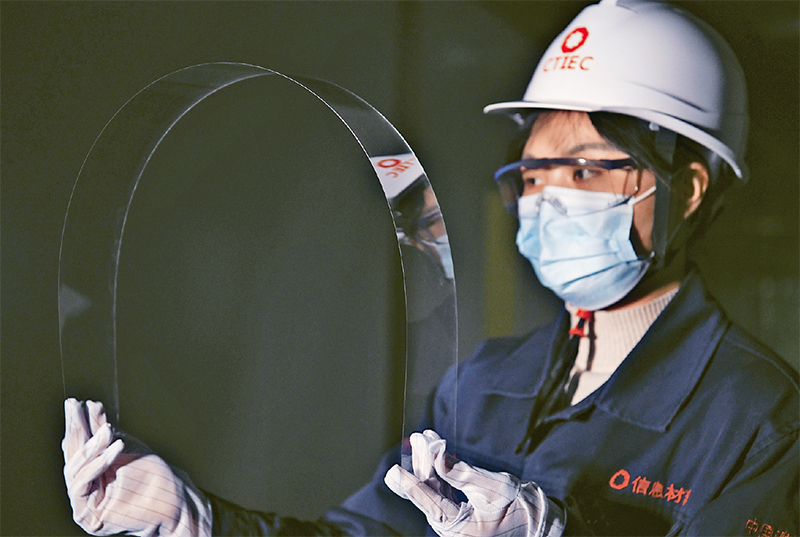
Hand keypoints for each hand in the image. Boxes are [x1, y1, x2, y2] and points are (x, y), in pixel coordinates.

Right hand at [62, 398, 211, 536]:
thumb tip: (89, 405)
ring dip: (92, 446)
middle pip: (72, 455)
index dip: (76, 423)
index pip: (78, 444)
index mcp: (90, 470)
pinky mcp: (86, 515)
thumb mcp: (124, 445)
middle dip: (76, 429)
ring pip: (76, 468)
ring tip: (108, 429)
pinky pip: (81, 485)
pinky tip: (115, 446)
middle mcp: (83, 486)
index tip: (76, 402)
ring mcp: (82, 502)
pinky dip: (97, 464)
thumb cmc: (151, 473)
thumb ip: (103, 430)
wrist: (171, 497)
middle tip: (76, 406)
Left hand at [384, 430, 564, 536]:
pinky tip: (437, 451)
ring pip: (434, 488)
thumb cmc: (520, 506)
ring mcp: (454, 521)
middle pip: (430, 492)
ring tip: (424, 437)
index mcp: (459, 529)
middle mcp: (452, 528)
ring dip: (430, 462)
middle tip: (418, 437)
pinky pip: (443, 490)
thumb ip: (462, 473)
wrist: (539, 519)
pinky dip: (439, 470)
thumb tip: (437, 456)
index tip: (394, 471)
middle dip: (423, 463)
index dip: (411, 485)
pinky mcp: (458, 512)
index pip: (430, 503)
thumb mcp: (493, 488)